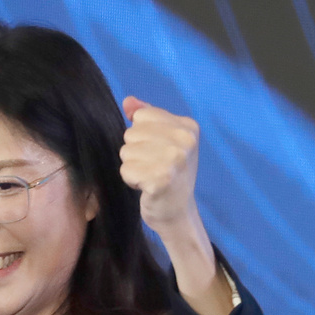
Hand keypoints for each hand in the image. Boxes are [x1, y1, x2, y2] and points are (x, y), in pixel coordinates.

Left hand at [120, 96, 232, 314]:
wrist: (177, 213)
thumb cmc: (168, 174)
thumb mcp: (163, 141)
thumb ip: (146, 117)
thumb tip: (127, 101)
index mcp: (188, 126)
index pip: (141, 117)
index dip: (141, 136)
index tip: (157, 152)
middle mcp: (185, 141)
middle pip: (131, 134)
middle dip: (135, 152)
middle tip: (152, 168)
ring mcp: (175, 160)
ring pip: (126, 152)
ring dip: (132, 167)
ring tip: (149, 177)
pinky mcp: (162, 179)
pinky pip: (126, 170)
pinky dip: (130, 181)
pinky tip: (146, 188)